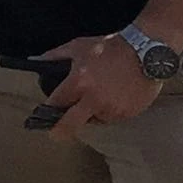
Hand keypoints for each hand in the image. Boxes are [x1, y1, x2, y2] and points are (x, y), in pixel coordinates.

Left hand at [36, 34, 160, 135]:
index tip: (43, 115)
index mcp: (79, 83)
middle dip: (60, 131)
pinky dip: (110, 111)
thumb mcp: (78, 46)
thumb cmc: (111, 47)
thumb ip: (55, 55)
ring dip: (92, 113)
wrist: (147, 51)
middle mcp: (94, 100)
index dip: (47, 110)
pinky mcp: (129, 113)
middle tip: (55, 135)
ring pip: (95, 120)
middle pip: (71, 124)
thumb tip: (35, 60)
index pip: (56, 103)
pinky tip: (114, 96)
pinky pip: (113, 117)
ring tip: (99, 95)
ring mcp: (113, 109)